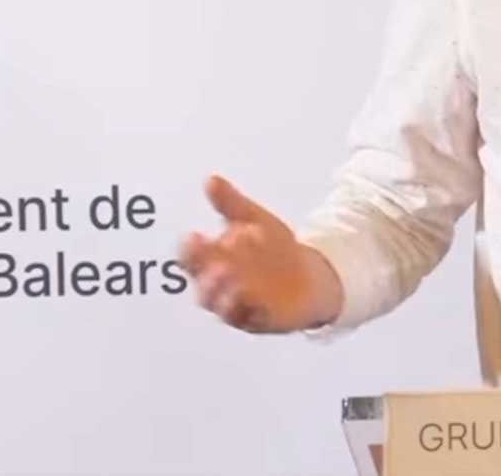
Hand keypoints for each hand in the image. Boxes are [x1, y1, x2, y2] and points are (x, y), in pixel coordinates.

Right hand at [177, 175, 343, 333]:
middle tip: (216, 259)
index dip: (190, 250)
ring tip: (232, 274)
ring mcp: (237, 306)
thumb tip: (211, 179)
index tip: (195, 236)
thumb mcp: (254, 220)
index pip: (191, 258)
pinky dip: (251, 310)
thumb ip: (232, 203)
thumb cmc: (273, 249)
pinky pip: (250, 320)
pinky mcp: (259, 320)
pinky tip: (256, 298)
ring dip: (224, 293)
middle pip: (202, 285)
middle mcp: (220, 287)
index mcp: (213, 261)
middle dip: (205, 273)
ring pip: (221, 305)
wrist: (310, 275)